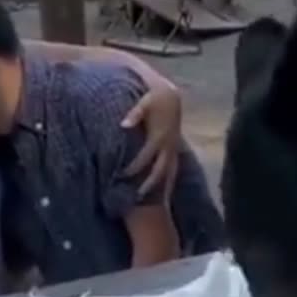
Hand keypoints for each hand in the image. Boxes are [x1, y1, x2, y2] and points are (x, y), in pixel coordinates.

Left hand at [121, 76, 182, 198]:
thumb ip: (135, 113)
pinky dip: (168, 180)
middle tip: (136, 197)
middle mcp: (168, 146)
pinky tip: (165, 191)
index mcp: (159, 136)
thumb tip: (122, 125)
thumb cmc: (155, 98)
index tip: (121, 176)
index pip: (145, 157)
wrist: (172, 97)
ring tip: (151, 199)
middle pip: (159, 170)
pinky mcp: (174, 149)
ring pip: (169, 172)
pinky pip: (173, 168)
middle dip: (148, 184)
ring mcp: (173, 148)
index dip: (133, 167)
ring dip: (161, 186)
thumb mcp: (145, 101)